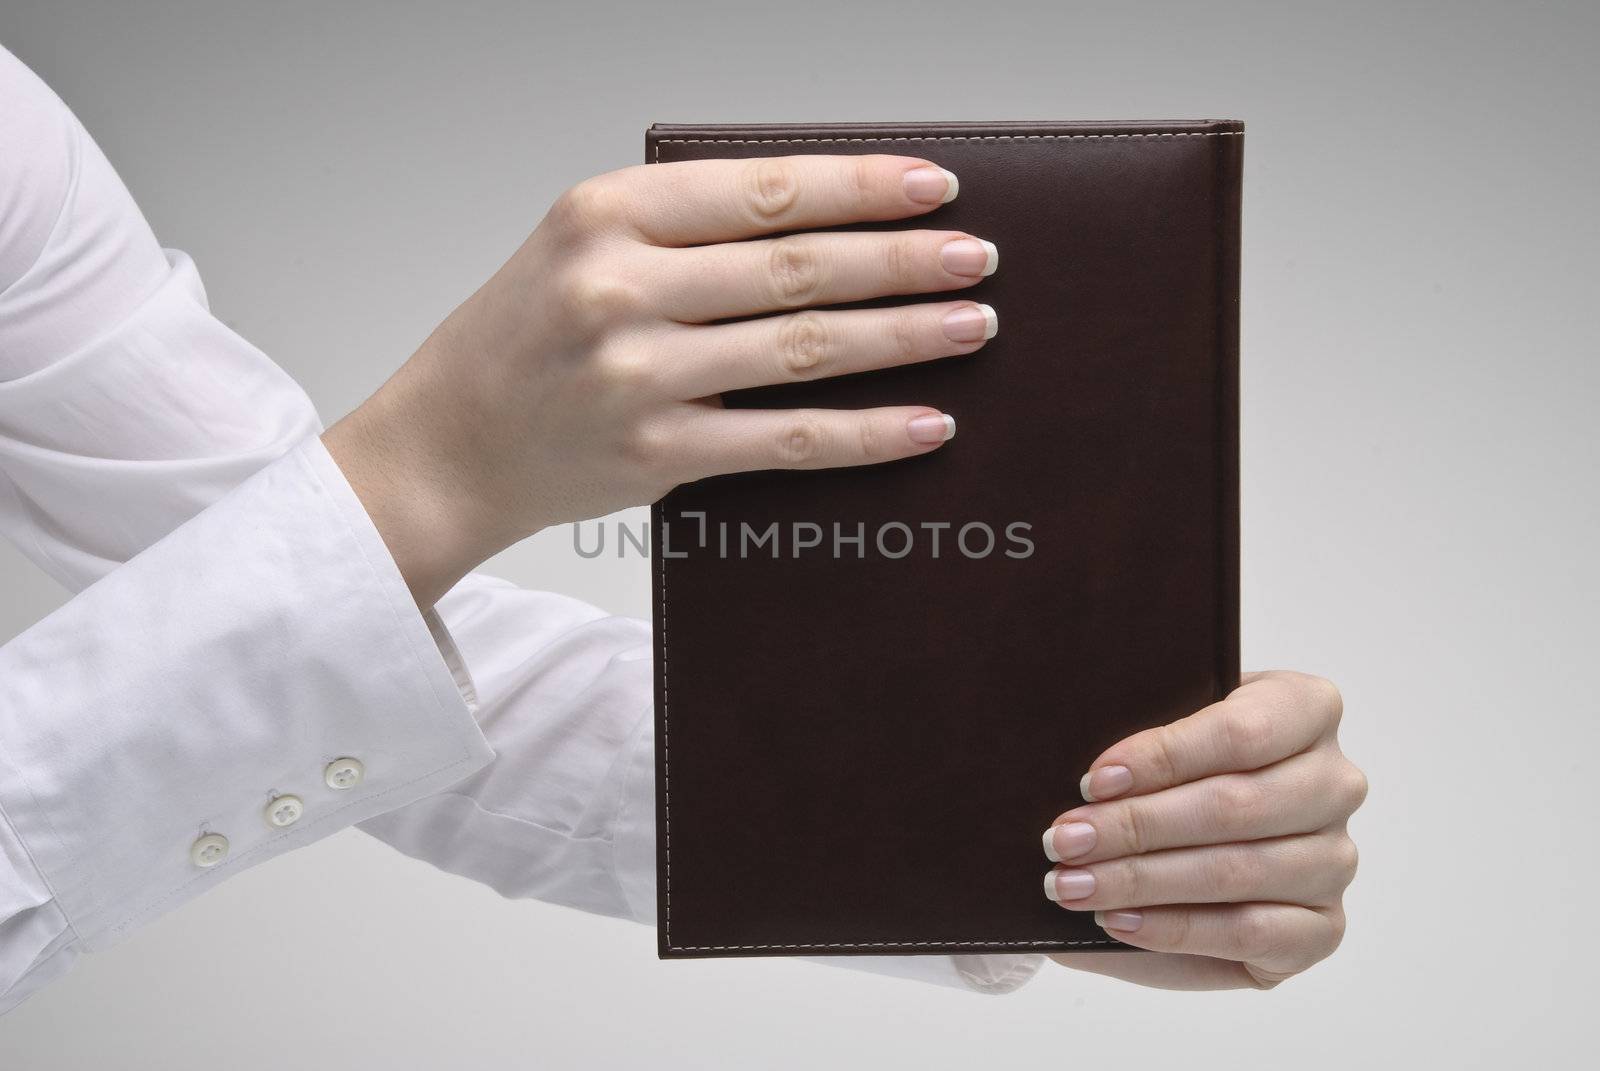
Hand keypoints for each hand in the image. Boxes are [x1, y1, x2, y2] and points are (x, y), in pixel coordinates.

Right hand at [323, 155, 997, 605]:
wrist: (443, 447)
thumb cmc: (521, 338)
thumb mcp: (581, 246)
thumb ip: (685, 228)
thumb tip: (830, 222)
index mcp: (604, 215)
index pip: (763, 191)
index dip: (862, 187)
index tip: (936, 187)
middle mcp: (619, 288)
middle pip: (797, 266)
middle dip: (903, 261)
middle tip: (977, 259)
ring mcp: (637, 376)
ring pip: (804, 349)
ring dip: (903, 336)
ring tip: (971, 325)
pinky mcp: (654, 453)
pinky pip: (786, 441)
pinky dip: (865, 433)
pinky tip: (927, 422)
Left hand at [1043, 671, 1365, 989]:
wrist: (1195, 840)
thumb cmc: (1180, 773)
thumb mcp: (1165, 739)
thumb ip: (1146, 746)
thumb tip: (1090, 782)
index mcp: (1305, 708)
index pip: (1241, 731)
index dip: (1164, 757)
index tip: (1094, 781)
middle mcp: (1334, 782)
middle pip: (1233, 805)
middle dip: (1135, 826)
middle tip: (1065, 840)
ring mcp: (1334, 858)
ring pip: (1235, 870)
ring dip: (1141, 881)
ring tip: (1074, 885)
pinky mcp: (1321, 927)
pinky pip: (1248, 931)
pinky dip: (1173, 928)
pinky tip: (1118, 919)